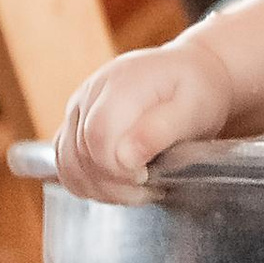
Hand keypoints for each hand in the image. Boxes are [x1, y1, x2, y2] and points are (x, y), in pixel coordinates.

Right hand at [55, 38, 232, 203]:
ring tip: (136, 190)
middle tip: (148, 190)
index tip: (147, 178)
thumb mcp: (194, 108)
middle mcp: (91, 92)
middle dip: (112, 184)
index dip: (116, 169)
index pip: (97, 136)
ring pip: (66, 163)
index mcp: (121, 83)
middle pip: (78, 153)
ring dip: (98, 188)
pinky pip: (65, 163)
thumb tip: (125, 159)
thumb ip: (159, 131)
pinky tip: (118, 186)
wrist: (191, 72)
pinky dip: (86, 183)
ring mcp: (78, 107)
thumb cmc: (197, 91)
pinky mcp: (74, 123)